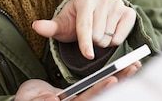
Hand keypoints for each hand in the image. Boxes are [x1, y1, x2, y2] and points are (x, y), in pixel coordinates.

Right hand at [14, 63, 140, 100]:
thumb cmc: (27, 100)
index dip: (100, 90)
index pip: (88, 99)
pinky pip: (102, 84)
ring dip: (121, 77)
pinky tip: (125, 68)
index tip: (113, 79)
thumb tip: (53, 100)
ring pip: (106, 89)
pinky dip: (115, 75)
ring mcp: (84, 98)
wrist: (28, 99)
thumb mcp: (29, 99)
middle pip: (103, 94)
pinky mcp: (85, 93)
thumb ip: (41, 100)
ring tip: (134, 65)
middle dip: (119, 80)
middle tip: (132, 67)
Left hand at [32, 0, 135, 58]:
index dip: (85, 42)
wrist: (93, 12)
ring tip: (98, 31)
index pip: (85, 25)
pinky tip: (109, 31)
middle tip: (89, 34)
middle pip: (98, 34)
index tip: (87, 55)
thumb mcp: (61, 24)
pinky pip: (122, 37)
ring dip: (103, 41)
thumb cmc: (74, 20)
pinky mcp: (129, 11)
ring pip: (110, 37)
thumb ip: (49, 27)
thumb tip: (35, 26)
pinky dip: (114, 40)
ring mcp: (118, 3)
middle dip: (92, 41)